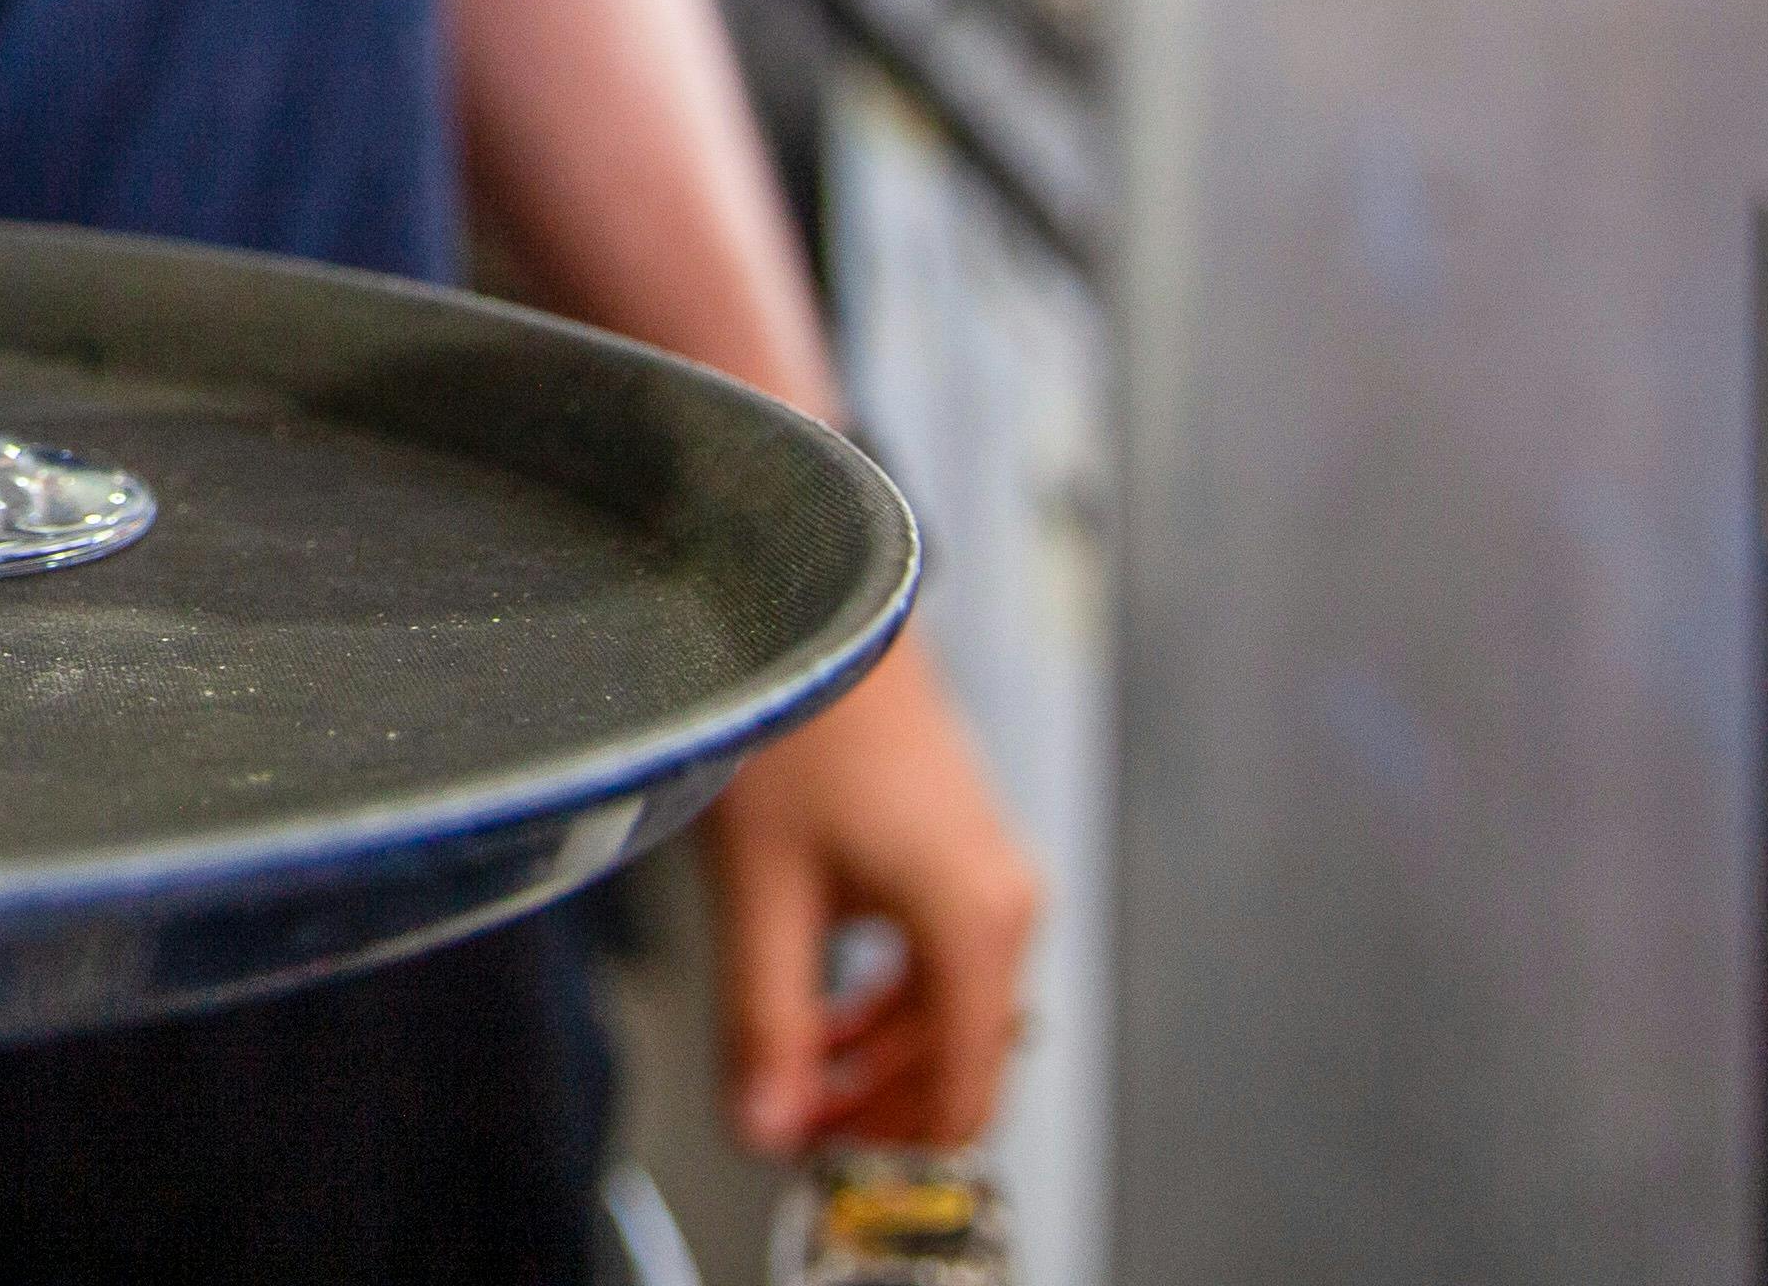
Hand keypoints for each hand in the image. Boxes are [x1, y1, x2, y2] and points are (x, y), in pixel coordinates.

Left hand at [700, 631, 1035, 1155]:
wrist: (816, 601)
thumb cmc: (793, 723)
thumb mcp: (761, 890)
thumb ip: (766, 1021)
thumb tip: (765, 1127)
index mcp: (975, 923)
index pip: (962, 1095)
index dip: (891, 1149)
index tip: (819, 1165)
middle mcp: (1006, 902)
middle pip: (961, 1060)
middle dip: (877, 1107)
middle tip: (788, 1123)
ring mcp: (990, 873)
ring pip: (950, 1013)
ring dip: (877, 1056)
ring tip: (792, 1070)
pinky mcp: (961, 849)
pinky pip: (942, 961)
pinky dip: (887, 1000)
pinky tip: (819, 1004)